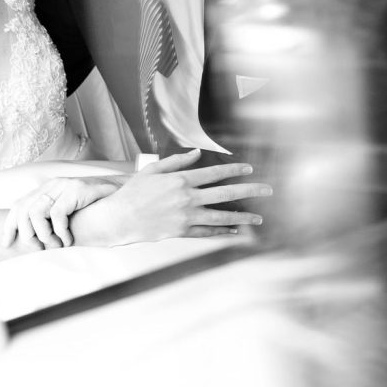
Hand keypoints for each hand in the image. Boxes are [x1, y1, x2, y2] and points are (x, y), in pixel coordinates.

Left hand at [3, 175, 123, 249]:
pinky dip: (60, 232)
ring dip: (43, 234)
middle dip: (27, 235)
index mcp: (46, 190)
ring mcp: (62, 186)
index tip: (7, 244)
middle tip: (41, 248)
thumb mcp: (68, 212)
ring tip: (56, 245)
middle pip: (22, 210)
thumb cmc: (94, 208)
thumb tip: (34, 240)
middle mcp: (51, 186)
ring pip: (35, 212)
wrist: (120, 193)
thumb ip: (51, 219)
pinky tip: (69, 240)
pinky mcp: (74, 190)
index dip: (9, 225)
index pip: (18, 205)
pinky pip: (57, 214)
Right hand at [71, 150, 271, 247]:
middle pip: (225, 193)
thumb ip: (177, 161)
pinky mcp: (182, 232)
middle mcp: (187, 198)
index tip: (249, 170)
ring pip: (221, 216)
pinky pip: (207, 232)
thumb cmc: (134, 192)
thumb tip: (197, 154)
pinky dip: (222, 232)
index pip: (214, 173)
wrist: (120, 218)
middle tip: (266, 191)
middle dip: (249, 191)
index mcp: (181, 180)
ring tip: (258, 219)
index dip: (234, 171)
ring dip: (242, 217)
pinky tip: (235, 232)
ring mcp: (186, 216)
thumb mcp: (153, 170)